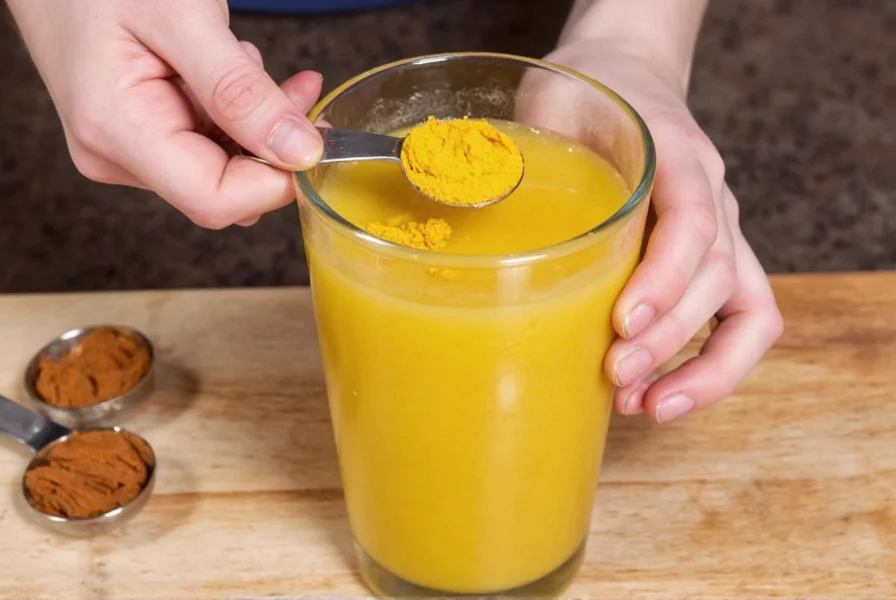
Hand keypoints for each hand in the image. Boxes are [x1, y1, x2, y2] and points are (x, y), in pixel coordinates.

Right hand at [7, 0, 322, 227]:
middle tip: (298, 89)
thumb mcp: (182, 18)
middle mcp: (116, 155)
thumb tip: (299, 152)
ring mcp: (125, 150)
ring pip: (222, 167)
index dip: (276, 182)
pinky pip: (207, 145)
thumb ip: (241, 91)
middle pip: (224, 189)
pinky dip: (236, 114)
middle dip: (273, 146)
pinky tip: (233, 70)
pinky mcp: (139, 137)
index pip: (216, 201)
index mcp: (117, 132)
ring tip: (249, 60)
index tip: (312, 139)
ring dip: (257, 123)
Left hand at [546, 40, 782, 422]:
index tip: (621, 323)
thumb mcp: (546, 104)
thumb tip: (453, 215)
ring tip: (640, 405)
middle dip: (665, 339)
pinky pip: (744, 320)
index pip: (693, 220)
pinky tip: (662, 396)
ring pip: (743, 308)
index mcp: (676, 152)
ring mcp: (724, 230)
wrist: (627, 77)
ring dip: (697, 369)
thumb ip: (518, 151)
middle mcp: (713, 193)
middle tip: (614, 377)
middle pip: (714, 275)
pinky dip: (715, 367)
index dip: (662, 279)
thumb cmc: (584, 99)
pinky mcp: (718, 261)